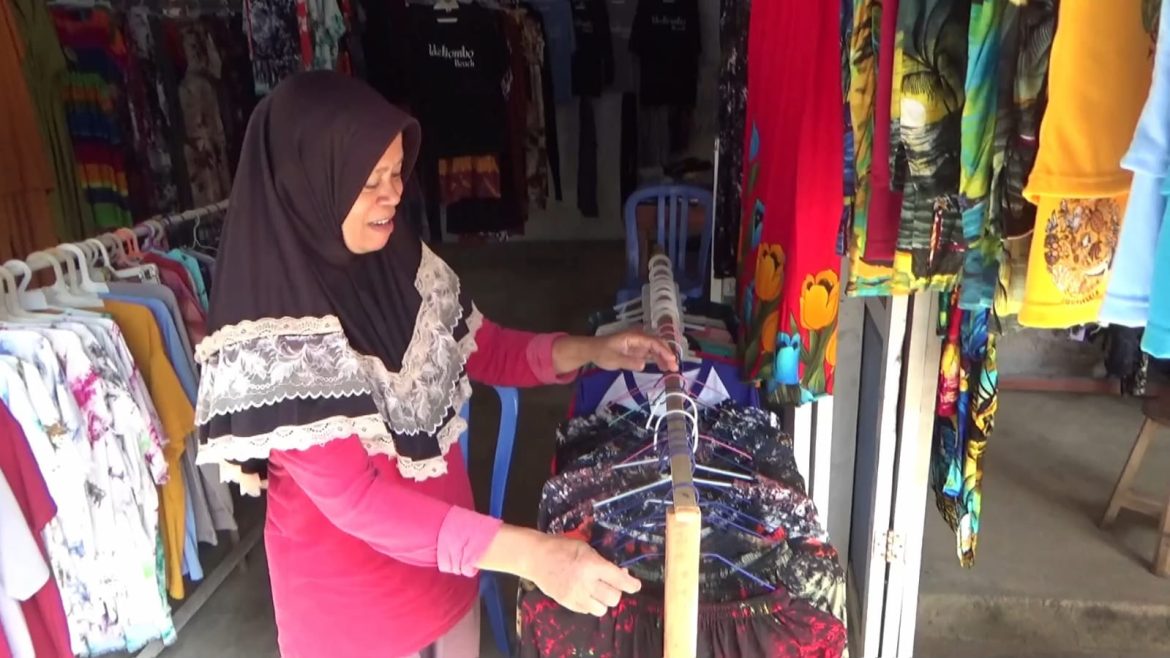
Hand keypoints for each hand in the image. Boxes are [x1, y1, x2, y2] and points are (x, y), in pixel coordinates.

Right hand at [526, 535, 640, 615]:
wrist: (536, 557)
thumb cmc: (562, 547)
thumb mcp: (586, 548)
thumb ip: (602, 562)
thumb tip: (620, 573)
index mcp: (592, 565)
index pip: (619, 580)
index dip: (632, 585)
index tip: (635, 585)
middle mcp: (586, 583)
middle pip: (613, 598)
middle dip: (616, 591)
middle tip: (611, 583)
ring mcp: (575, 596)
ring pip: (601, 609)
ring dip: (603, 600)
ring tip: (598, 590)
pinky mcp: (567, 603)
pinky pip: (587, 611)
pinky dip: (590, 604)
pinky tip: (585, 593)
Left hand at [590, 330, 678, 372]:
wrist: (593, 350)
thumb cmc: (602, 352)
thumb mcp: (613, 359)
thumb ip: (628, 362)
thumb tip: (644, 364)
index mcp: (634, 337)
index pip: (653, 342)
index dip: (663, 350)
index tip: (671, 360)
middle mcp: (639, 339)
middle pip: (658, 344)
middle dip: (668, 354)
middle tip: (675, 367)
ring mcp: (639, 345)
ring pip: (656, 350)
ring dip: (665, 358)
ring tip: (672, 370)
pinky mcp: (638, 351)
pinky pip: (651, 354)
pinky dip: (658, 360)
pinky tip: (663, 368)